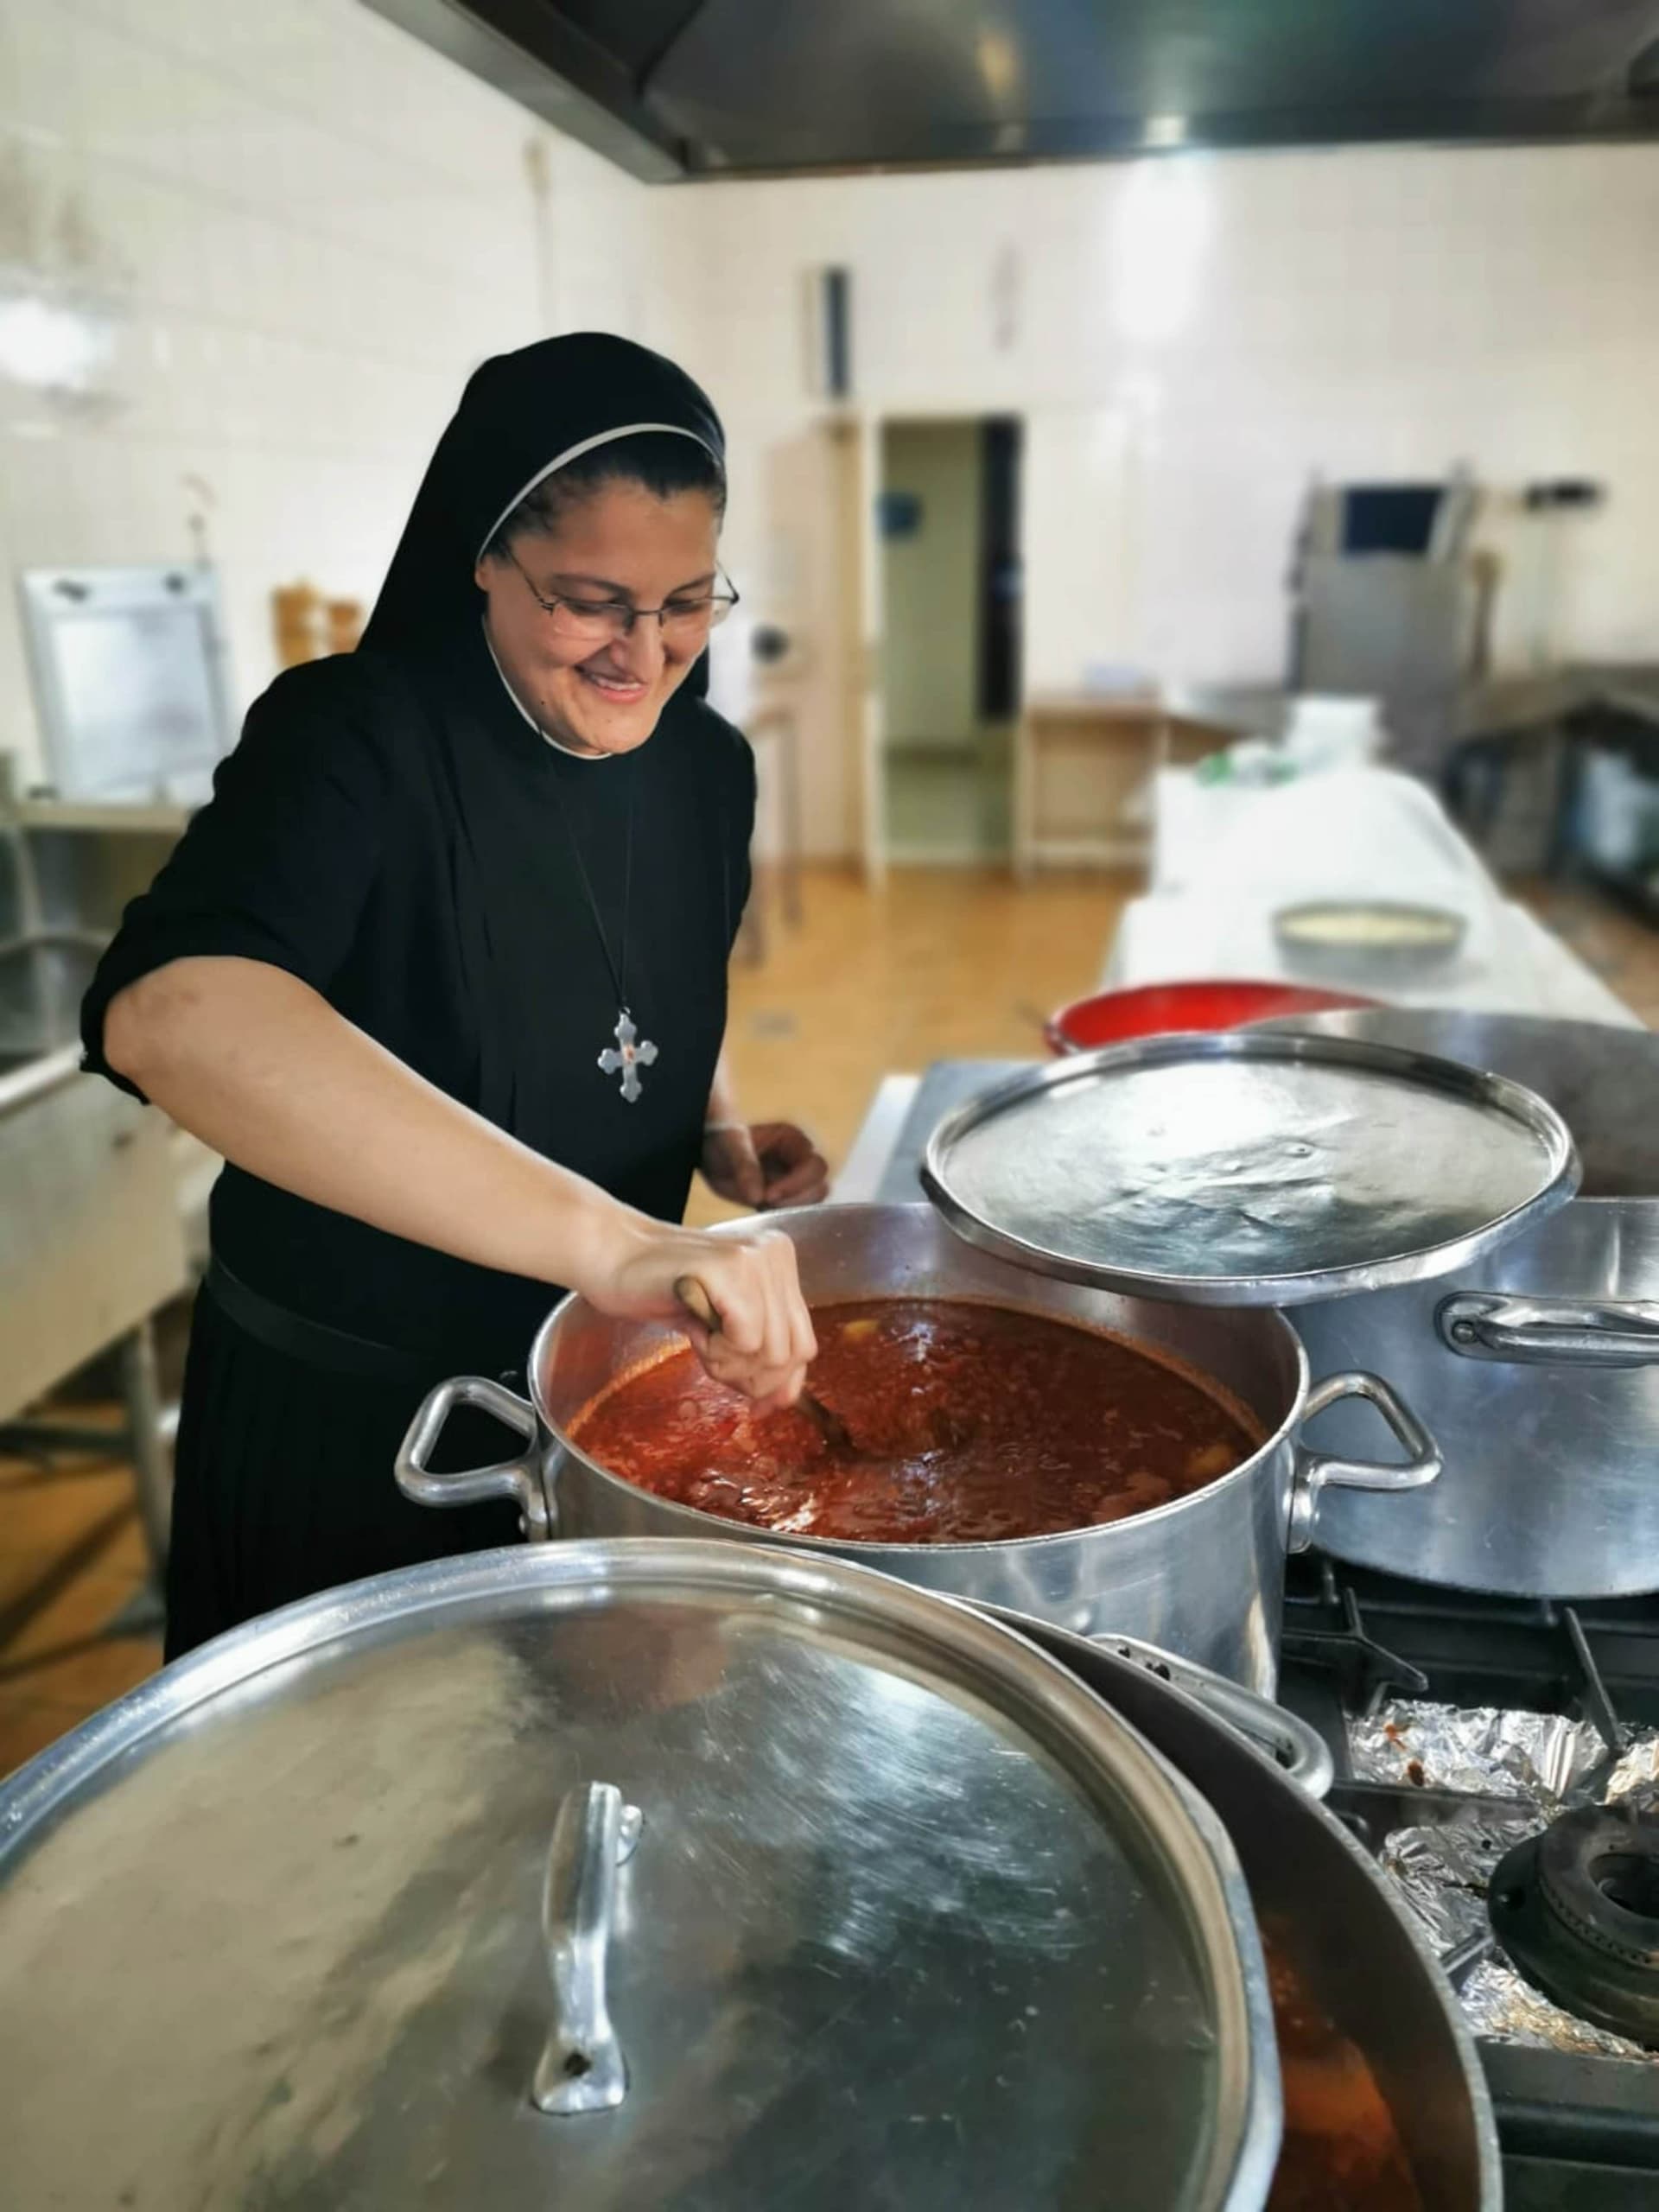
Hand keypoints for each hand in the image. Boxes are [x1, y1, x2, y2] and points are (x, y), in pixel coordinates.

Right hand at [582, 1217, 816, 1408]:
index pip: (805, 1344)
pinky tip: (694, 1327)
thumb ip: (760, 1357)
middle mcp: (776, 1254)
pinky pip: (746, 1339)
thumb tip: (786, 1402)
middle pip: (792, 1353)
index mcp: (781, 1262)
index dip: (778, 1381)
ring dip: (728, 1363)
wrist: (609, 1256)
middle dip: (749, 1376)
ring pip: (771, 1351)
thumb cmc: (661, 1292)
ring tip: (700, 1336)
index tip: (751, 1399)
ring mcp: (755, 1257)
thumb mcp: (723, 1328)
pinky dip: (716, 1350)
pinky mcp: (730, 1267)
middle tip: (711, 1358)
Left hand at [701, 1120, 829, 1210]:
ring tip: (761, 1204)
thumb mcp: (730, 1147)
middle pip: (820, 1186)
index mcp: (793, 1139)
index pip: (815, 1165)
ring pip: (812, 1202)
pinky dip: (782, 1215)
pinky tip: (761, 1209)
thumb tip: (757, 1196)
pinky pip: (797, 1211)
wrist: (709, 1155)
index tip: (768, 1194)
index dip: (797, 1183)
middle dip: (795, 1199)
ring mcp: (795, 1179)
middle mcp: (800, 1158)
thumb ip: (745, 1167)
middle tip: (764, 1203)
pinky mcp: (786, 1196)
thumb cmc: (721, 1140)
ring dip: (789, 1208)